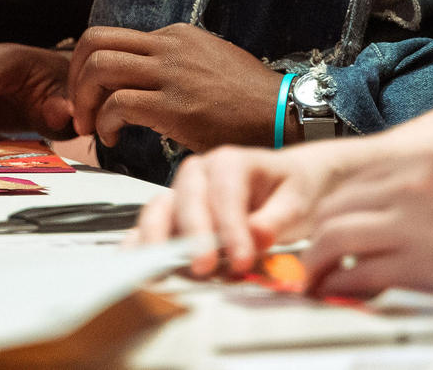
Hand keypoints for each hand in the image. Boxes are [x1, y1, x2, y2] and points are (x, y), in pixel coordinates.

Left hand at [67, 23, 280, 150]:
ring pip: (99, 69)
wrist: (283, 116)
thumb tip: (141, 79)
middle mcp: (168, 46)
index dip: (87, 66)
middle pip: (93, 44)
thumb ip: (173, 63)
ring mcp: (171, 73)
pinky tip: (113, 140)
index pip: (110, 37)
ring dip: (84, 101)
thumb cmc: (248, 99)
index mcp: (174, 35)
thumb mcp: (208, 61)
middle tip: (79, 109)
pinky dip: (105, 123)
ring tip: (91, 127)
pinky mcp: (175, 105)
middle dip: (74, 78)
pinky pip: (119, 105)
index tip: (89, 93)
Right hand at [134, 139, 370, 275]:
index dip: (231, 228)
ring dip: (160, 241)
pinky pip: (150, 225)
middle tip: (204, 269)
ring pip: (161, 210)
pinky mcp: (173, 214)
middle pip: (187, 200)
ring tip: (163, 271)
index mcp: (231, 161)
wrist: (288, 184)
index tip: (242, 259)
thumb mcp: (297, 202)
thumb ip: (277, 219)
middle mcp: (199, 172)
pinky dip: (140, 243)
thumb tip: (256, 236)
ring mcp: (181, 192)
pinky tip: (134, 262)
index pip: (225, 194)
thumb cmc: (292, 190)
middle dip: (194, 236)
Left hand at [298, 156, 432, 300]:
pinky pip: (359, 273)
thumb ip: (421, 198)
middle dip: (314, 238)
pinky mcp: (419, 262)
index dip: (330, 214)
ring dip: (314, 264)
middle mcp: (408, 185)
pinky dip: (339, 286)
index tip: (323, 236)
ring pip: (333, 237)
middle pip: (333, 207)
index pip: (351, 184)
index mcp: (419, 165)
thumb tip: (386, 223)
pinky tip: (338, 297)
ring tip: (312, 284)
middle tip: (309, 263)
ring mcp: (411, 222)